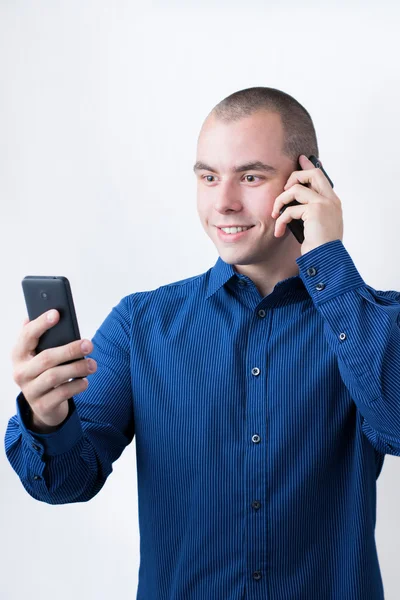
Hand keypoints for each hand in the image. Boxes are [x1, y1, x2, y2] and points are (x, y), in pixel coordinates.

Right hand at [11, 311, 96, 428]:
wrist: (44, 406)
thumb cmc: (45, 372)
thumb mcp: (40, 355)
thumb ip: (43, 337)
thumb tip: (51, 312)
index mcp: (18, 355)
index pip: (26, 336)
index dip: (40, 324)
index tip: (56, 313)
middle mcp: (20, 372)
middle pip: (46, 358)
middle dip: (70, 350)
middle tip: (89, 345)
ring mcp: (30, 391)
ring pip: (55, 376)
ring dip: (77, 368)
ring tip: (92, 364)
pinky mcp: (42, 406)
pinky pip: (62, 394)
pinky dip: (77, 385)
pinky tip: (85, 381)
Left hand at [271, 154, 343, 255]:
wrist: (327, 260)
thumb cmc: (320, 248)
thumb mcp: (315, 227)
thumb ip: (309, 213)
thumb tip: (293, 204)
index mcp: (333, 203)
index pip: (321, 177)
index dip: (309, 167)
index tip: (300, 159)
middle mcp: (331, 201)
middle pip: (313, 173)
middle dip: (294, 177)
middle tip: (283, 191)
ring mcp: (324, 204)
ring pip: (296, 189)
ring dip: (280, 201)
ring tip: (275, 215)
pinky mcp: (315, 211)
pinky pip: (290, 209)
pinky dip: (281, 220)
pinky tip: (279, 231)